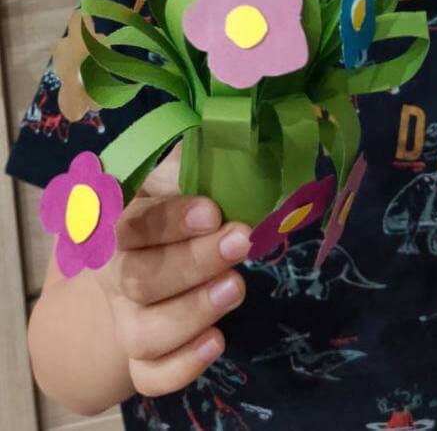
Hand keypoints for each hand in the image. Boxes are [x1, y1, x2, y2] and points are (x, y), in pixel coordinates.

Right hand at [94, 140, 250, 395]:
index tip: (212, 211)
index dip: (170, 222)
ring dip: (192, 312)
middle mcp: (113, 275)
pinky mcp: (142, 356)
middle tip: (240, 239)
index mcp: (114, 223)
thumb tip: (227, 145)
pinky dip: (181, 367)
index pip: (131, 224)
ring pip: (143, 333)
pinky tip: (217, 343)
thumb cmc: (162, 207)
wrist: (133, 260)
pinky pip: (150, 376)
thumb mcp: (165, 178)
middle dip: (193, 262)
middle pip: (139, 279)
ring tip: (238, 286)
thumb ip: (187, 166)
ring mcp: (125, 319)